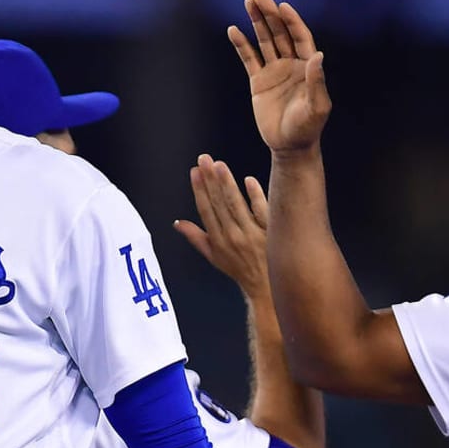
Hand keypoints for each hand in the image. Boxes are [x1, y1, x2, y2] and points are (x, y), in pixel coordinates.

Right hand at [175, 154, 270, 297]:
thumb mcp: (214, 257)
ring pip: (236, 205)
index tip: (194, 172)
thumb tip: (178, 223)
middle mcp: (233, 236)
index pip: (206, 210)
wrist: (266, 288)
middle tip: (204, 160)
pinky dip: (255, 195)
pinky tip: (248, 181)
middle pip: (218, 203)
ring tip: (219, 165)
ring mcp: (252, 234)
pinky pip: (261, 211)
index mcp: (218, 240)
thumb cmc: (241, 270)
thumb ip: (196, 238)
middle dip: (209, 180)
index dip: (199, 190)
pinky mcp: (270, 232)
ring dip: (226, 184)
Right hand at [229, 0, 330, 154]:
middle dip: (270, 14)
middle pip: (280, 33)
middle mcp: (291, 63)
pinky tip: (233, 30)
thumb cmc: (308, 127)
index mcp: (307, 66)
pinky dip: (241, 45)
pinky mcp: (259, 81)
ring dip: (256, 22)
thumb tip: (318, 55)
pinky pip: (249, 59)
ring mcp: (274, 71)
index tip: (282, 6)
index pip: (299, 37)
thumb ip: (316, 80)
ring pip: (264, 41)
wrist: (289, 145)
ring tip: (248, 2)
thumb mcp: (317, 106)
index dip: (291, 21)